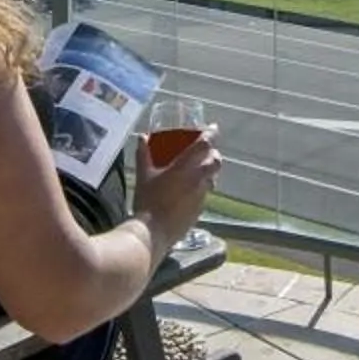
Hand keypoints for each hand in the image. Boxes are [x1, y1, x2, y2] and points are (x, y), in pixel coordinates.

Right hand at [132, 124, 220, 251]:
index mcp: (184, 167)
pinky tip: (189, 192)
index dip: (211, 134)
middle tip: (208, 152)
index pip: (204, 145)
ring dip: (209, 173)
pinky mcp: (200, 210)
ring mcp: (201, 196)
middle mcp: (197, 180)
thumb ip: (143, 154)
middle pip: (216, 162)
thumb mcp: (143, 175)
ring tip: (199, 172)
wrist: (154, 231)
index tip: (213, 128)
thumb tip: (142, 138)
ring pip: (212, 179)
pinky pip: (204, 195)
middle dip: (214, 154)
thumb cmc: (147, 201)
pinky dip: (201, 189)